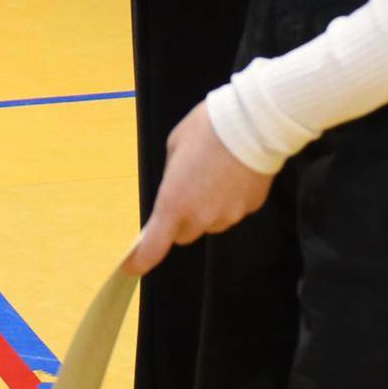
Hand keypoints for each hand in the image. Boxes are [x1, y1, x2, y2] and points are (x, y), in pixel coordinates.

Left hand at [128, 102, 273, 275]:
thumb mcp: (176, 146)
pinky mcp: (251, 208)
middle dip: (180, 220)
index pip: (154, 246)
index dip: (141, 260)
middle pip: (185, 234)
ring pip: (211, 222)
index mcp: (175, 203)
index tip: (133, 266)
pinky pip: (233, 210)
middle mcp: (201, 217)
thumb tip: (177, 187)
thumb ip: (173, 175)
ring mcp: (229, 215)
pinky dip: (229, 198)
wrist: (254, 121)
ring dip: (207, 208)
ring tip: (214, 174)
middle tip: (185, 190)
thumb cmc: (206, 128)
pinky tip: (234, 173)